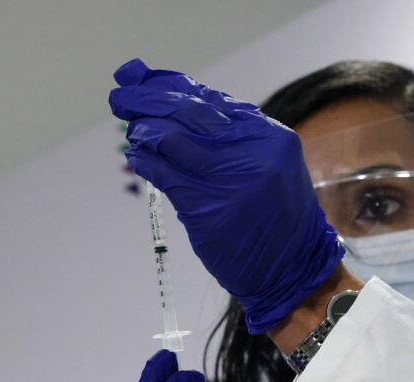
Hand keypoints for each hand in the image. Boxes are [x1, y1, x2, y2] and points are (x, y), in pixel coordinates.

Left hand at [109, 58, 343, 333]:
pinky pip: (168, 178)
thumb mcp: (269, 166)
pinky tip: (137, 157)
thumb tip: (179, 104)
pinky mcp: (210, 211)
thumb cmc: (276, 216)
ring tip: (131, 128)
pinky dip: (148, 163)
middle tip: (121, 97)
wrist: (292, 269)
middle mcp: (255, 155)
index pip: (213, 100)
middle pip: (190, 114)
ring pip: (175, 142)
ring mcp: (233, 183)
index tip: (143, 80)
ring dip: (145, 131)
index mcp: (272, 138)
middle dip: (149, 101)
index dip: (172, 86)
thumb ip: (233, 138)